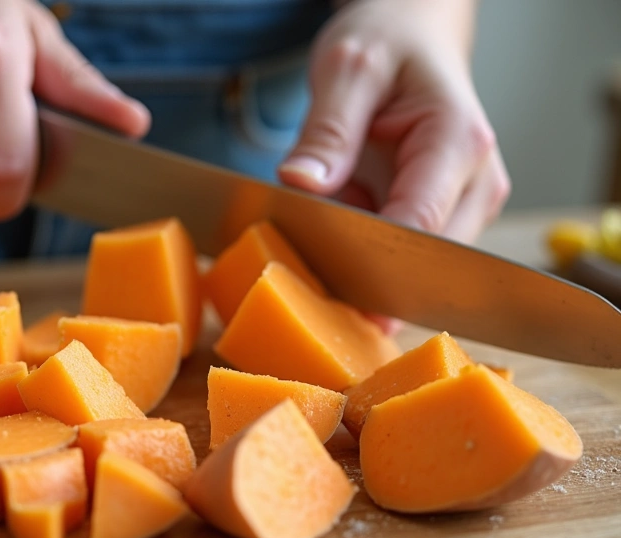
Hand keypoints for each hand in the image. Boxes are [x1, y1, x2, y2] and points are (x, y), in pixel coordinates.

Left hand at [278, 0, 509, 244]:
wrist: (414, 33)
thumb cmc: (390, 41)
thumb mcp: (347, 69)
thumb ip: (327, 131)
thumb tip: (301, 183)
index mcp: (460, 143)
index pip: (420, 226)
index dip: (370, 253)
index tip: (321, 259)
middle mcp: (476, 183)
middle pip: (423, 259)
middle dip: (364, 259)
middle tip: (311, 241)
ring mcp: (463, 205)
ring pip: (410, 264)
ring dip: (362, 253)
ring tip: (326, 218)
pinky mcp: (442, 216)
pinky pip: (399, 251)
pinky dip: (364, 245)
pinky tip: (339, 219)